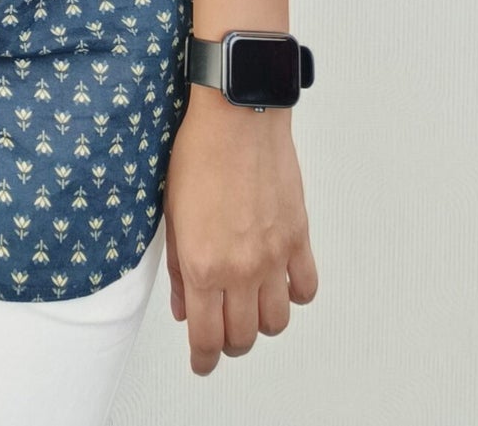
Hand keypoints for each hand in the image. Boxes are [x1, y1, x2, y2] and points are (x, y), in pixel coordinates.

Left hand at [164, 85, 318, 375]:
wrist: (238, 115)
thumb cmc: (200, 152)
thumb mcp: (172, 212)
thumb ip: (179, 269)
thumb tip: (184, 305)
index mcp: (204, 265)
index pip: (206, 337)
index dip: (203, 359)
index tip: (201, 363)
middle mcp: (242, 268)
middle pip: (243, 337)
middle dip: (229, 343)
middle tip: (221, 333)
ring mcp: (274, 256)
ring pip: (276, 321)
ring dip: (261, 323)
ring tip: (250, 309)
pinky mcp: (298, 237)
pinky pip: (305, 288)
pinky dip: (294, 296)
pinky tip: (280, 283)